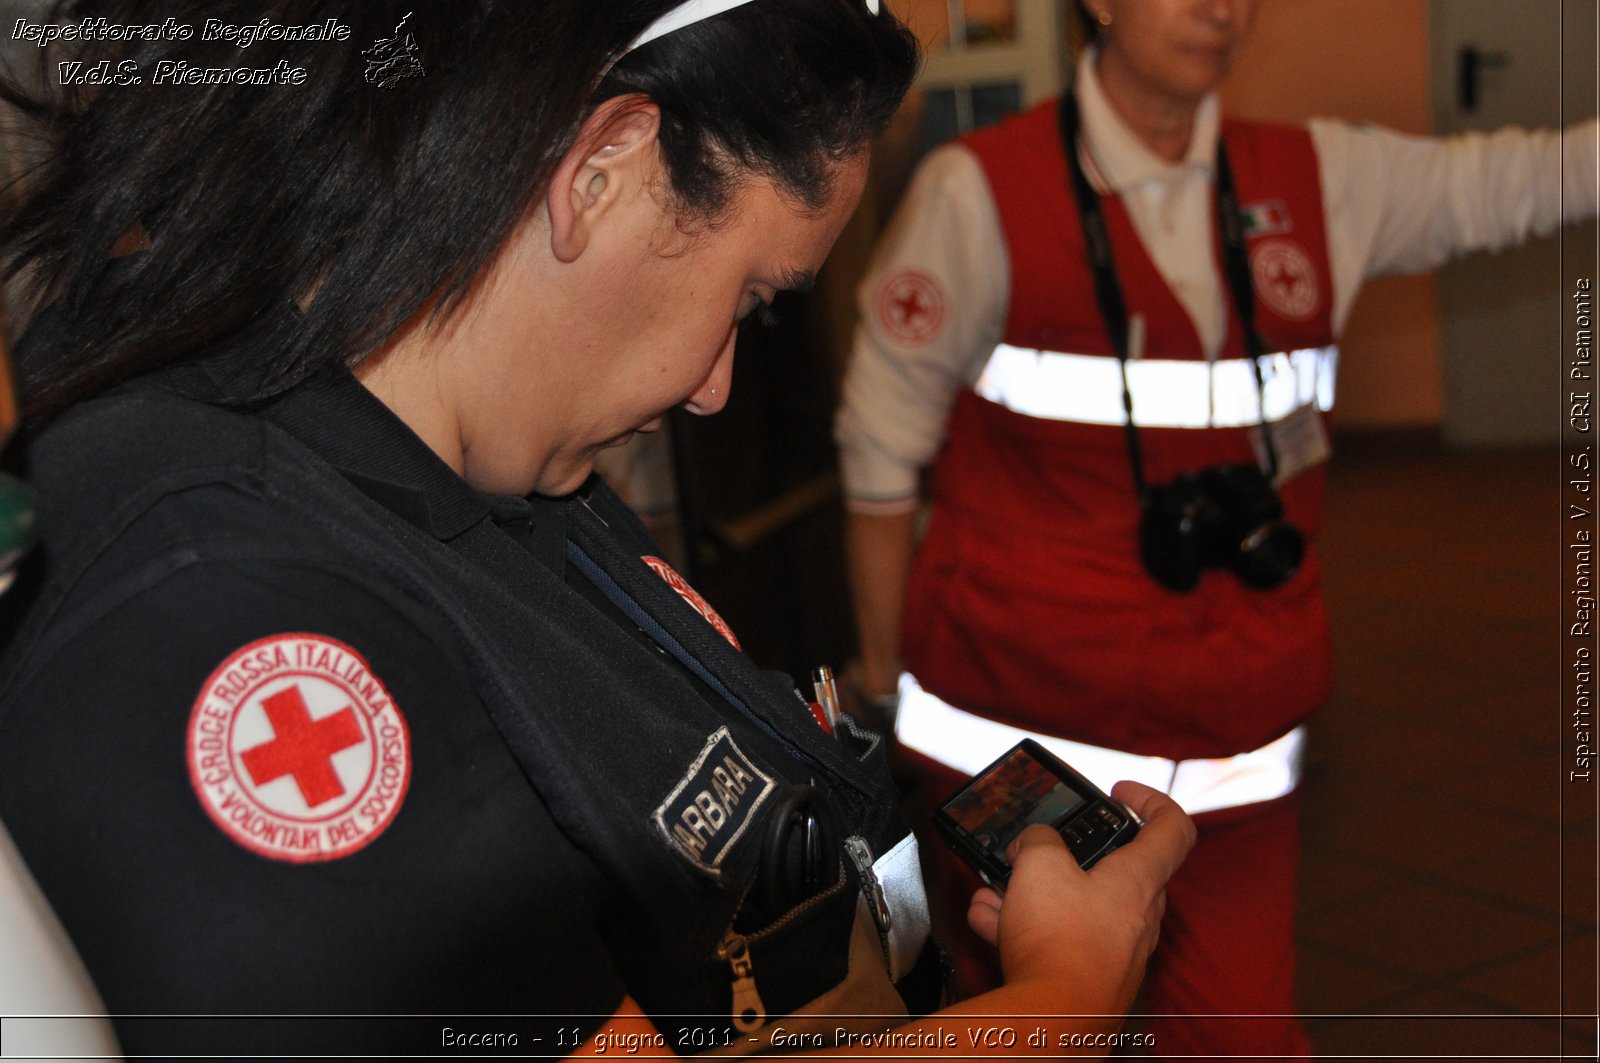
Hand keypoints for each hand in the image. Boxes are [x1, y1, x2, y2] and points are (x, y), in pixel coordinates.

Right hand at [966, 782, 1195, 1015]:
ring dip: (1037, 892)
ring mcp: (1117, 949)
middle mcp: (1138, 915)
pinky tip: (989, 920)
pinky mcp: (1091, 975)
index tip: (1120, 791)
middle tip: (1040, 846)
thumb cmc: (1061, 942)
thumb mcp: (1039, 863)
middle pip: (1117, 868)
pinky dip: (1027, 926)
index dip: (1150, 799)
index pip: (1173, 827)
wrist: (1053, 1018)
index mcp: (1140, 879)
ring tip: (997, 888)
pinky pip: (1060, 938)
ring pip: (1078, 905)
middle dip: (1071, 853)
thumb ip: (1038, 840)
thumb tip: (1034, 844)